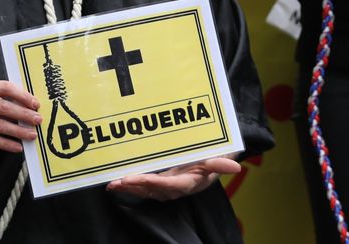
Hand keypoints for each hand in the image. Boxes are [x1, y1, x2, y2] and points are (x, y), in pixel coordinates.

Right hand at [0, 79, 40, 153]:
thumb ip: (3, 97)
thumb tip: (30, 106)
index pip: (5, 87)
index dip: (22, 96)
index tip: (35, 104)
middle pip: (3, 107)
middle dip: (23, 114)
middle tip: (37, 120)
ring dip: (18, 131)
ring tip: (31, 134)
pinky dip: (7, 144)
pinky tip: (18, 146)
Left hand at [105, 156, 241, 200]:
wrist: (211, 162)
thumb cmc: (212, 157)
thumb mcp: (218, 158)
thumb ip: (221, 163)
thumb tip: (235, 166)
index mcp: (190, 182)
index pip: (172, 184)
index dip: (156, 183)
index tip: (142, 178)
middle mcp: (176, 187)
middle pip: (154, 189)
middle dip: (138, 186)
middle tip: (121, 180)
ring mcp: (166, 187)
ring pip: (146, 190)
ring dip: (129, 188)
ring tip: (113, 184)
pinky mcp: (159, 184)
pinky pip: (142, 188)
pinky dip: (129, 187)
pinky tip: (114, 184)